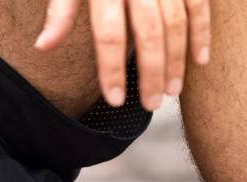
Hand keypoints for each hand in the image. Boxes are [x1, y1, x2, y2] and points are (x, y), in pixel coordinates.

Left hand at [35, 0, 210, 111]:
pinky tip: (200, 61)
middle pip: (148, 33)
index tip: (115, 99)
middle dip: (150, 73)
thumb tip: (43, 47)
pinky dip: (202, 32)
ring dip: (177, 60)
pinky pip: (199, 4)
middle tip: (151, 105)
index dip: (112, 68)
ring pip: (176, 23)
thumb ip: (61, 11)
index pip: (109, 32)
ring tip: (171, 92)